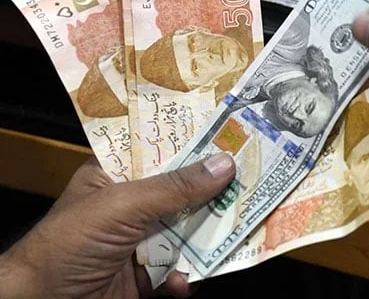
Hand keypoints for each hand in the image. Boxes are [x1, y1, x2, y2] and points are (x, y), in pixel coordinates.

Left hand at [0, 153, 235, 297]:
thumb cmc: (67, 245)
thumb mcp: (119, 206)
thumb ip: (172, 188)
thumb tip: (224, 165)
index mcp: (119, 173)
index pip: (164, 148)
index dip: (198, 142)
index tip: (236, 135)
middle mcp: (135, 203)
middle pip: (187, 190)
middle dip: (216, 192)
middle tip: (252, 183)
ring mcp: (143, 239)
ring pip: (192, 230)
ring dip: (210, 237)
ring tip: (234, 235)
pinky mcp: (149, 273)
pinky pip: (183, 268)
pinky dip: (188, 277)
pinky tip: (181, 282)